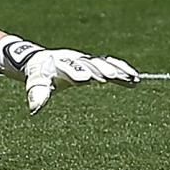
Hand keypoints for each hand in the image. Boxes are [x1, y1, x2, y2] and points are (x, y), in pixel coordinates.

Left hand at [0, 37, 138, 113]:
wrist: (44, 59)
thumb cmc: (39, 74)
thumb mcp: (36, 82)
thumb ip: (37, 93)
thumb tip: (34, 110)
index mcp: (58, 63)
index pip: (67, 65)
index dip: (76, 71)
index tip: (86, 79)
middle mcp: (75, 59)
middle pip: (89, 63)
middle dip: (100, 69)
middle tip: (110, 76)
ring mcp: (86, 61)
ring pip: (103, 63)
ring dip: (116, 70)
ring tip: (130, 77)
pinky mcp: (94, 64)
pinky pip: (111, 65)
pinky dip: (122, 70)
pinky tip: (134, 79)